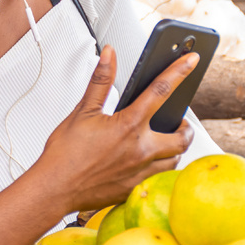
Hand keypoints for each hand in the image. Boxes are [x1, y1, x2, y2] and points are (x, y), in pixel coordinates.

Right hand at [30, 45, 196, 212]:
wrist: (54, 189)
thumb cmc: (64, 155)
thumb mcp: (82, 111)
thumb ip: (100, 81)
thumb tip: (108, 55)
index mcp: (128, 126)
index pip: (161, 91)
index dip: (179, 71)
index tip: (191, 61)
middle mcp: (140, 150)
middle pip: (182, 137)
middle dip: (186, 127)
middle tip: (179, 121)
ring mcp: (140, 172)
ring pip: (174, 161)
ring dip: (174, 149)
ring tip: (164, 141)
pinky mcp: (134, 189)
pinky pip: (159, 179)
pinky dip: (159, 168)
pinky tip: (147, 163)